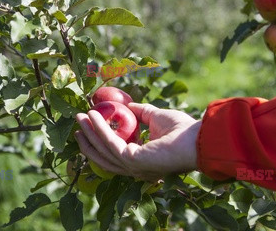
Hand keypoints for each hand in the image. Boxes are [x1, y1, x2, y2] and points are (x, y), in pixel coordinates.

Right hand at [75, 103, 200, 180]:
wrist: (198, 138)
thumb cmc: (183, 130)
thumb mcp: (156, 117)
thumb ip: (142, 113)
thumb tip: (128, 107)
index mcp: (140, 160)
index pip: (113, 154)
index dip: (98, 140)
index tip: (88, 124)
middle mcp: (134, 168)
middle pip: (103, 154)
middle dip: (88, 138)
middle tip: (78, 121)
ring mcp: (133, 167)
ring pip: (103, 150)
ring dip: (89, 133)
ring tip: (80, 117)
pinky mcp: (133, 161)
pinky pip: (111, 143)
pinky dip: (100, 129)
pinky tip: (93, 116)